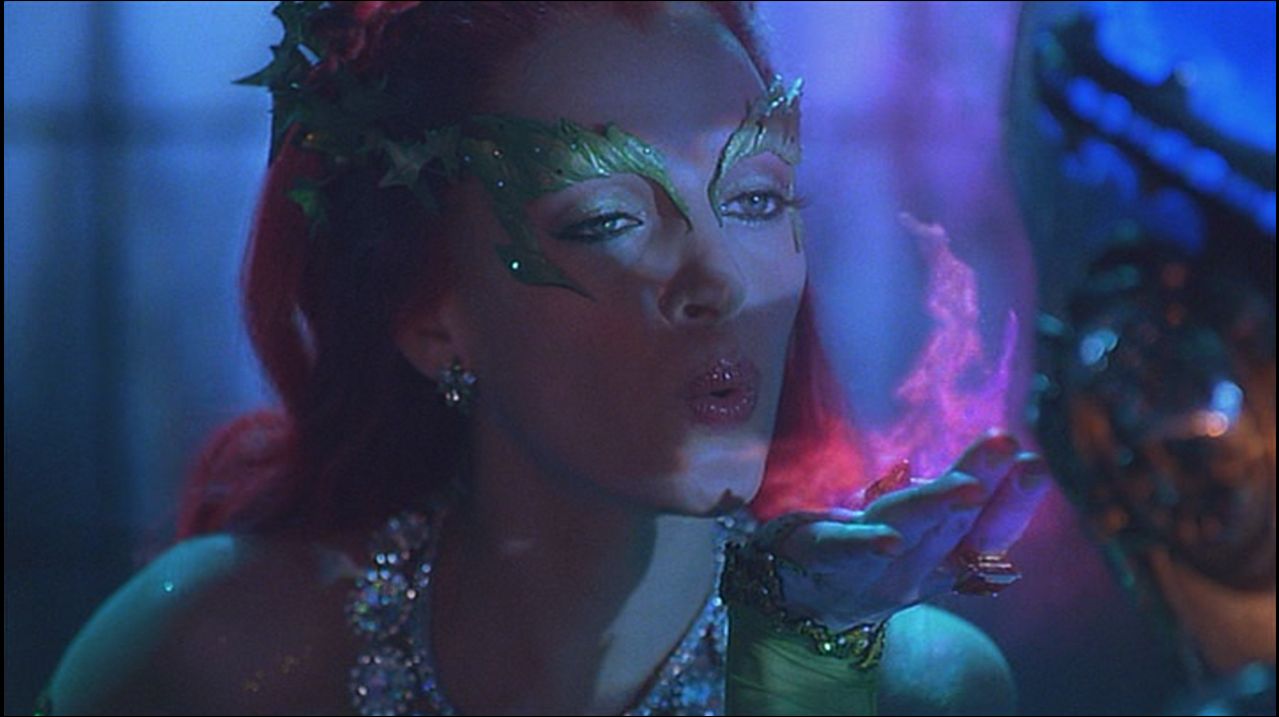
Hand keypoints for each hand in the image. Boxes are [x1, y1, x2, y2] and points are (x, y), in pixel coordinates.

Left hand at [757, 431, 1050, 629]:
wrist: (800, 603)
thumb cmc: (867, 558)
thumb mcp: (916, 530)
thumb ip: (951, 502)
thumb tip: (1006, 455)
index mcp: (943, 556)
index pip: (989, 529)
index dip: (1014, 502)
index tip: (1035, 466)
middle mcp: (916, 566)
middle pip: (956, 522)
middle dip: (987, 485)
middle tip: (1016, 455)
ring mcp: (871, 567)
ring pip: (910, 531)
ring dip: (939, 506)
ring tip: (969, 488)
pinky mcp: (823, 556)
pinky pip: (846, 550)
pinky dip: (868, 546)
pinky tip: (889, 541)